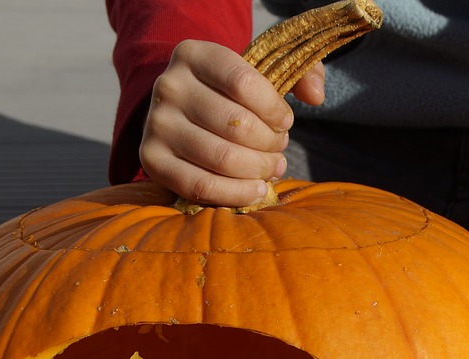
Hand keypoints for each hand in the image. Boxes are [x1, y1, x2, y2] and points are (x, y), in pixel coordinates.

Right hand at [138, 39, 325, 207]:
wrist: (184, 112)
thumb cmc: (231, 94)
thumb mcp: (262, 71)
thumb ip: (301, 73)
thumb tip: (316, 96)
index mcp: (193, 54)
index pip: (245, 83)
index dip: (275, 109)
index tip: (284, 121)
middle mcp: (169, 86)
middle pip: (237, 125)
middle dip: (271, 144)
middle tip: (279, 148)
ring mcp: (156, 124)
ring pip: (224, 159)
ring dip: (260, 169)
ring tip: (271, 167)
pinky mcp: (152, 160)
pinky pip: (202, 186)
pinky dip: (237, 194)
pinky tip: (257, 189)